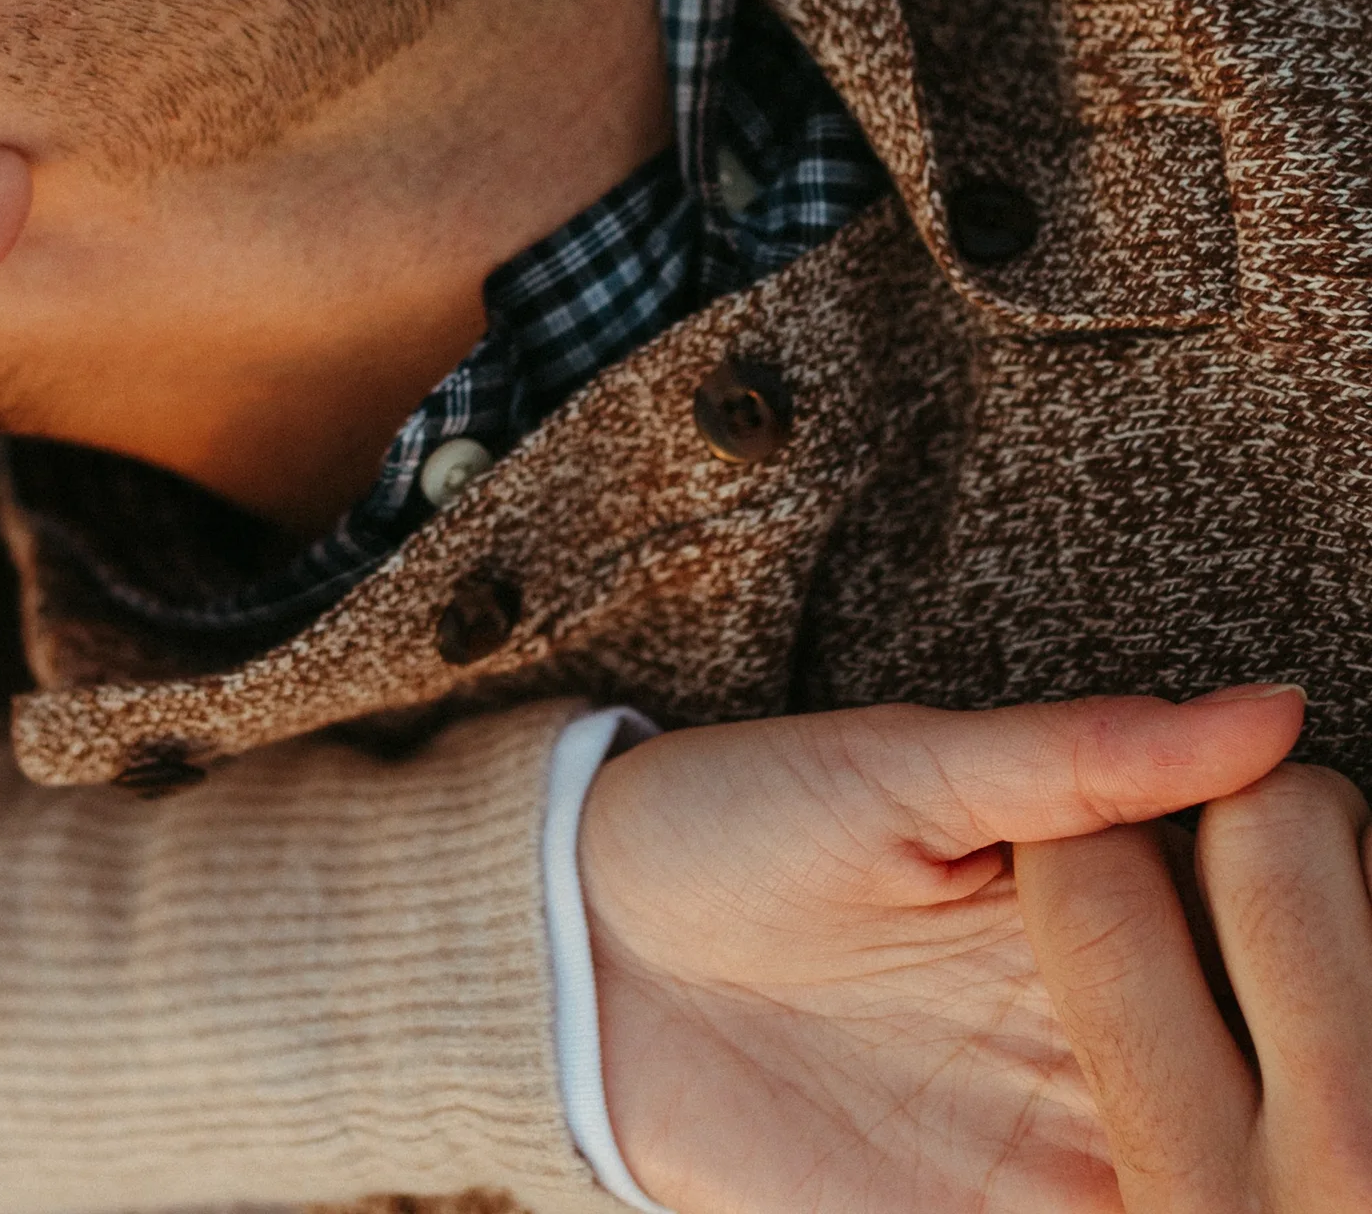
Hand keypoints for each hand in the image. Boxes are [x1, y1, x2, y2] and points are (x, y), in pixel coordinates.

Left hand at [583, 683, 1306, 1212]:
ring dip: (1264, 1178)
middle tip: (1349, 1110)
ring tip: (1318, 1174)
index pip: (1283, 940)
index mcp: (1106, 911)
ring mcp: (1061, 1146)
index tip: (1371, 917)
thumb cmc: (736, 820)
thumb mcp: (904, 769)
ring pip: (1217, 1182)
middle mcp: (1107, 1039)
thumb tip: (1269, 712)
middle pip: (1281, 1084)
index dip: (1339, 948)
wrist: (583, 947)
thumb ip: (1081, 757)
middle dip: (1334, 1087)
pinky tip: (1202, 1207)